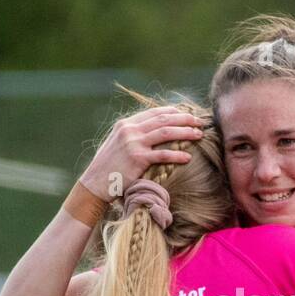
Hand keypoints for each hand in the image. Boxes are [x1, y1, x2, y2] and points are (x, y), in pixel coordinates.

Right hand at [79, 106, 203, 199]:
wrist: (95, 183)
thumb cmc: (108, 167)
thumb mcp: (117, 144)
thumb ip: (132, 136)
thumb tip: (150, 133)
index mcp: (125, 124)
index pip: (154, 112)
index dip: (173, 112)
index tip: (186, 114)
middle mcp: (129, 130)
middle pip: (163, 119)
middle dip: (184, 119)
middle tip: (199, 122)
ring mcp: (133, 143)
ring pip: (166, 133)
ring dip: (185, 132)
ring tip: (199, 135)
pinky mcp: (137, 159)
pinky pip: (163, 154)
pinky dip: (177, 155)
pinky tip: (188, 157)